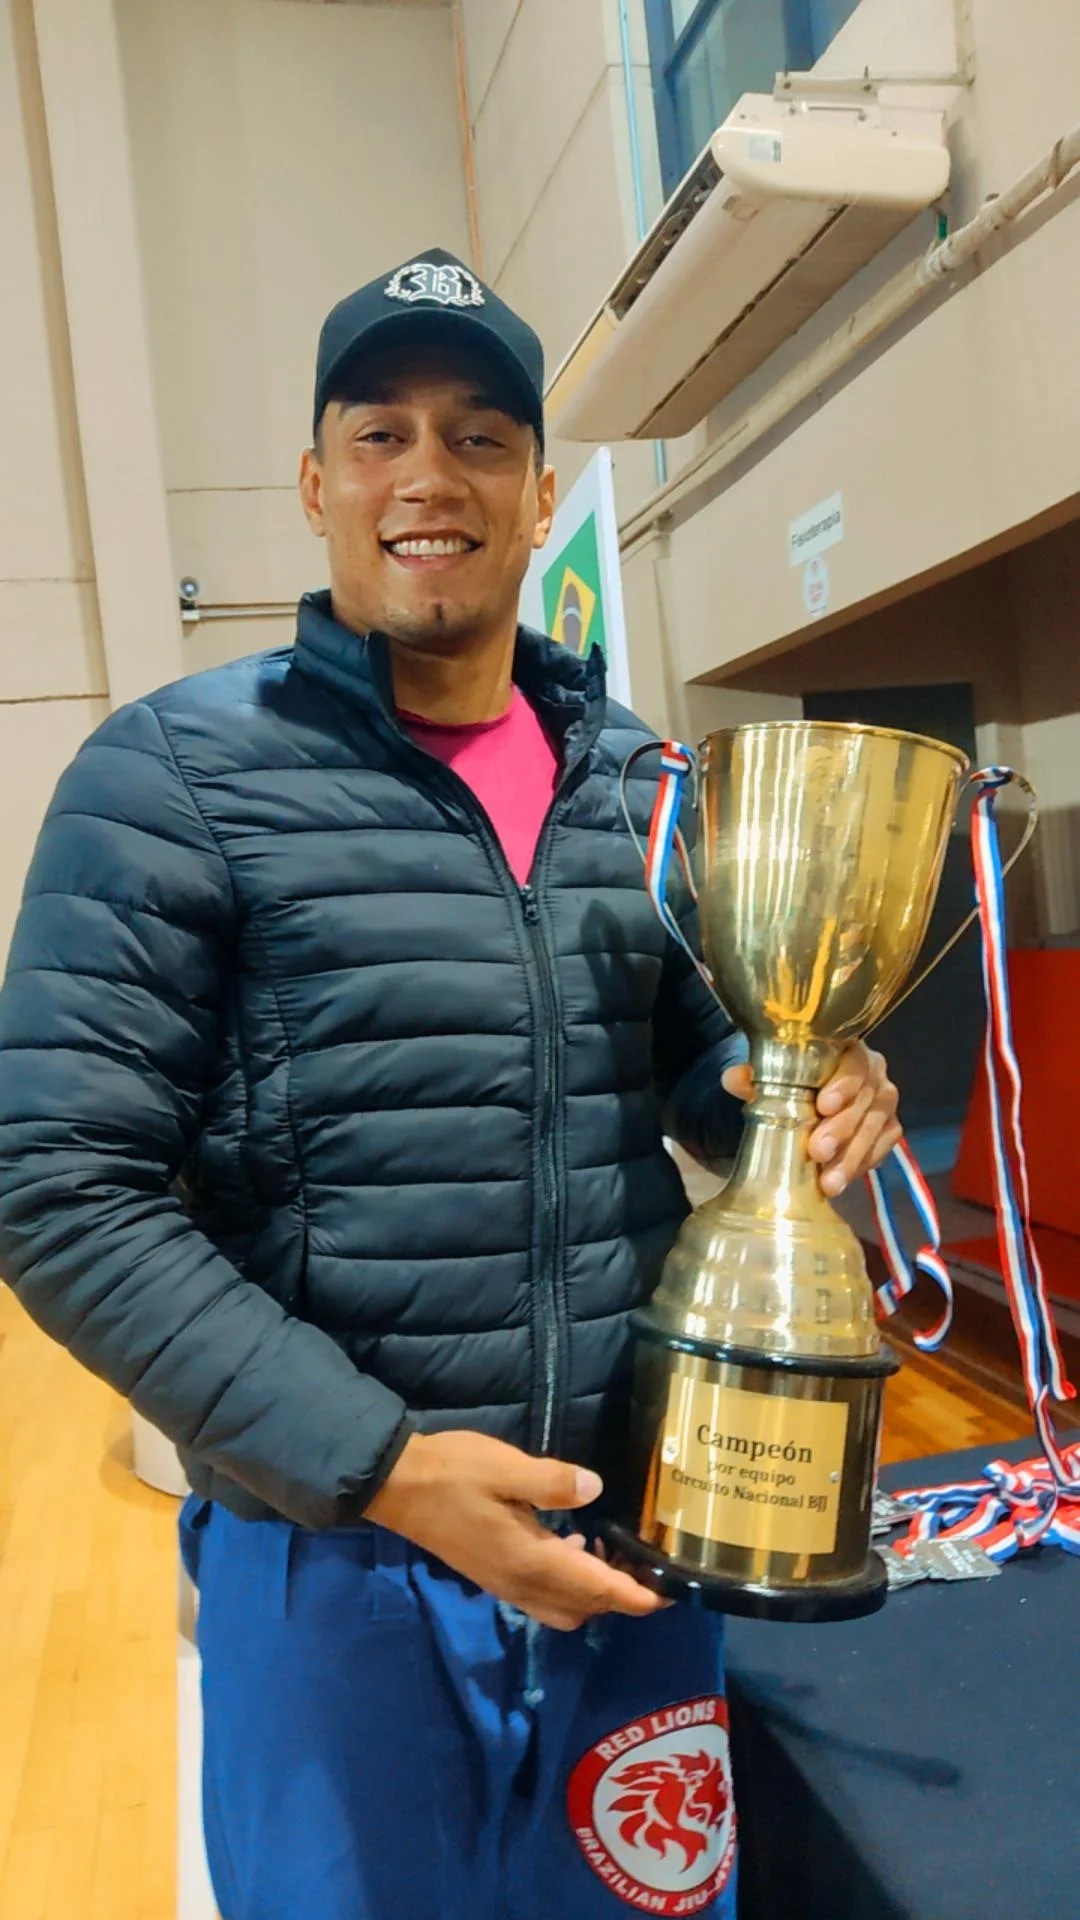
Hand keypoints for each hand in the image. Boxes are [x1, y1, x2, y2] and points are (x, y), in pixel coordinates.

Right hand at [366, 1430, 664, 1630]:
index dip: (641, 1597)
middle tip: (646, 1559)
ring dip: (595, 1590)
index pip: (600, 1593)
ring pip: (566, 1607)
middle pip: (588, 1609)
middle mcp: (522, 1585)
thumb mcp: (505, 1468)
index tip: (675, 1591)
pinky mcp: (495, 1575)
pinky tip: (572, 1543)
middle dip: (623, 1596)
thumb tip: (595, 1490)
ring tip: (614, 1549)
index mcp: (531, 1563)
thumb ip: (552, 1482)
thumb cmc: (453, 1473)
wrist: (396, 1487)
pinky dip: (570, 1582)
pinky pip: (545, 1595)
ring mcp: (506, 1584)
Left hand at [722, 1039, 900, 1195]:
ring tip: (829, 1182)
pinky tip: (844, 1180)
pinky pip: (882, 1149)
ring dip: (852, 1157)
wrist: (806, 1091)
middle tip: (818, 1152)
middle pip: (866, 1100)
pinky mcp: (887, 1129)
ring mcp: (883, 1102)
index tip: (823, 1106)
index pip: (853, 1064)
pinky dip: (863, 1164)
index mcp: (848, 1050)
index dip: (842, 1085)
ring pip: (876, 1128)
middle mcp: (873, 1073)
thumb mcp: (770, 1073)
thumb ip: (754, 1075)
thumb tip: (735, 1078)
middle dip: (842, 1129)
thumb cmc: (792, 1076)